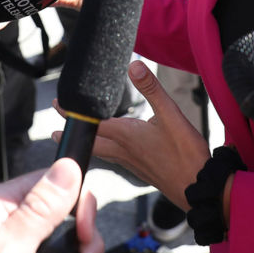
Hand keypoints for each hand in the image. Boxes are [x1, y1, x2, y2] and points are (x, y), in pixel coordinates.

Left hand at [0, 158, 102, 252]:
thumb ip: (38, 209)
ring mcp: (8, 247)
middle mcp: (4, 222)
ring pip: (59, 242)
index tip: (84, 233)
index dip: (77, 205)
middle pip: (61, 215)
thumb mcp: (8, 248)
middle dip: (80, 238)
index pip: (53, 182)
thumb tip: (67, 167)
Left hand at [61, 61, 209, 209]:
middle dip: (74, 133)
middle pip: (91, 141)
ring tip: (79, 141)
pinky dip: (107, 153)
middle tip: (54, 130)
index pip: (92, 122)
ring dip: (88, 144)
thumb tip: (134, 64)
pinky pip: (116, 159)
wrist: (199, 188)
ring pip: (103, 152)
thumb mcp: (172, 115)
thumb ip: (152, 89)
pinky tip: (115, 152)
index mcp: (127, 135)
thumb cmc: (186, 154)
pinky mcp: (142, 170)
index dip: (73, 113)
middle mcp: (125, 151)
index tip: (57, 105)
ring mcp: (133, 163)